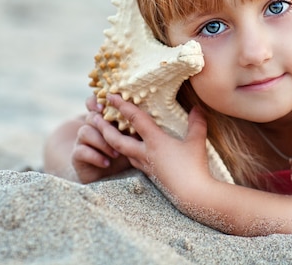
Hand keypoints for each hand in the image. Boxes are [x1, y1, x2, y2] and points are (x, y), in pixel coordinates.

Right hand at [71, 95, 131, 182]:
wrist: (107, 174)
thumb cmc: (124, 153)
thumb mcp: (133, 139)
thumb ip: (136, 127)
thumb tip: (150, 117)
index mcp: (104, 119)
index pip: (94, 102)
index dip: (97, 101)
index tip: (106, 104)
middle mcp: (91, 126)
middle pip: (91, 116)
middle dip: (102, 122)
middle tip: (114, 129)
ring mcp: (82, 140)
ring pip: (85, 131)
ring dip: (102, 142)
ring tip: (117, 153)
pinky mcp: (77, 155)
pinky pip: (81, 151)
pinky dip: (95, 156)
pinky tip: (106, 163)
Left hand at [96, 94, 212, 197]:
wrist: (192, 195)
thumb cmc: (194, 168)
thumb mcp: (196, 142)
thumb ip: (196, 123)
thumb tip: (197, 107)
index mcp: (155, 142)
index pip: (135, 120)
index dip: (122, 106)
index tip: (111, 95)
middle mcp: (145, 153)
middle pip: (116, 140)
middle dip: (103, 127)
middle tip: (93, 117)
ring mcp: (145, 165)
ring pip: (122, 151)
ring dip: (112, 141)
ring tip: (107, 132)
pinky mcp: (149, 174)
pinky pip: (132, 160)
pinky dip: (126, 152)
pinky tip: (130, 150)